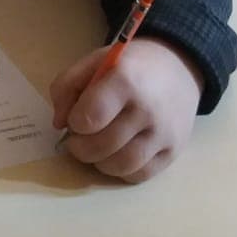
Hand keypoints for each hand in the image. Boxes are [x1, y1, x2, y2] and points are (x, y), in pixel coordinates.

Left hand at [51, 36, 202, 181]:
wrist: (178, 68)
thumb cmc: (130, 64)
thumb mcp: (94, 61)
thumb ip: (67, 86)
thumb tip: (59, 123)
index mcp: (125, 80)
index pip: (91, 116)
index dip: (75, 122)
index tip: (76, 118)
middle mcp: (147, 109)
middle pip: (103, 146)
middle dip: (81, 148)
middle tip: (78, 140)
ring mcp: (163, 134)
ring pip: (121, 166)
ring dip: (99, 162)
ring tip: (96, 148)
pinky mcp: (173, 152)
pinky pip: (140, 175)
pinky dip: (121, 171)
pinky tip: (117, 154)